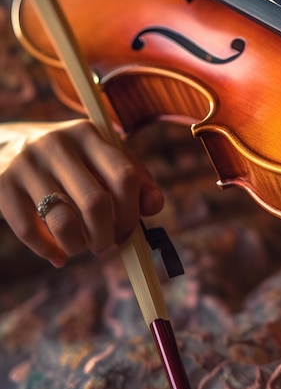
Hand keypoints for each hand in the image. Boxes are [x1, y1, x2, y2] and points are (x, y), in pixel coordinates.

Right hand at [0, 118, 162, 266]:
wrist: (4, 144)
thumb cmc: (70, 159)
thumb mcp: (102, 157)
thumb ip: (135, 179)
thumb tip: (156, 206)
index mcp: (89, 133)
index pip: (124, 176)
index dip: (133, 211)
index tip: (129, 229)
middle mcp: (57, 144)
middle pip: (96, 203)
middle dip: (106, 234)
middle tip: (106, 244)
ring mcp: (26, 164)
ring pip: (63, 221)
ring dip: (78, 245)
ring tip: (82, 246)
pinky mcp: (2, 184)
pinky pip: (29, 231)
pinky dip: (49, 251)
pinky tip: (58, 254)